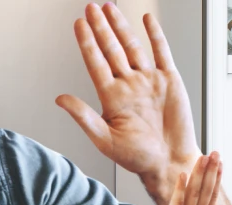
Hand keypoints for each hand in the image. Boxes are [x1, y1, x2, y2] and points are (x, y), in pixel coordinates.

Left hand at [57, 3, 200, 204]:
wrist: (170, 163)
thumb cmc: (139, 158)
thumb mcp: (105, 140)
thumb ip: (84, 117)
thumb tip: (60, 99)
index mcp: (113, 98)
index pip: (96, 62)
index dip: (87, 42)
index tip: (79, 24)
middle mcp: (129, 85)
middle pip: (112, 49)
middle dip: (101, 27)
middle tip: (91, 8)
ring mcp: (149, 81)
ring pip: (132, 46)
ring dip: (121, 26)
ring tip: (110, 8)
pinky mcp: (170, 81)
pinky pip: (161, 52)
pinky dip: (155, 35)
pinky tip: (147, 21)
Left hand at [161, 153, 231, 204]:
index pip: (213, 195)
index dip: (216, 178)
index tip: (220, 164)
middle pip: (206, 189)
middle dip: (211, 170)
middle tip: (215, 153)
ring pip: (195, 192)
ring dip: (199, 173)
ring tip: (204, 157)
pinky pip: (178, 203)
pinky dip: (181, 189)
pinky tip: (184, 175)